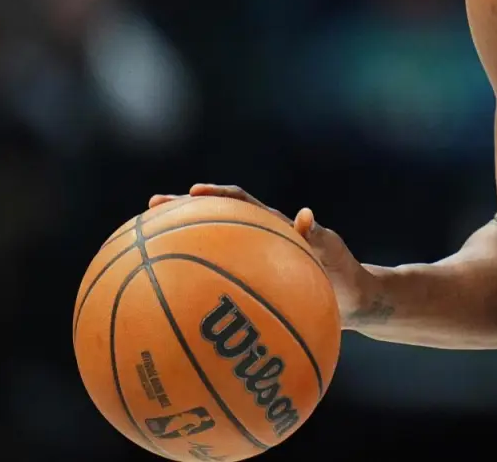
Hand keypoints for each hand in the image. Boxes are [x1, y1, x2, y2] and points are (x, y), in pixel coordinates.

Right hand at [149, 184, 378, 326]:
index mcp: (276, 227)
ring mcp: (254, 264)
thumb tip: (306, 215)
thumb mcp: (334, 255)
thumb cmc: (346, 275)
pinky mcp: (253, 287)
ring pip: (211, 251)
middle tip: (149, 210)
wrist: (353, 303)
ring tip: (143, 251)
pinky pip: (219, 285)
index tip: (191, 191)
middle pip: (214, 221)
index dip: (217, 194)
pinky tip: (170, 305)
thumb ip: (320, 237)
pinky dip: (196, 289)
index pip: (242, 203)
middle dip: (182, 212)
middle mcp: (259, 242)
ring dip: (180, 246)